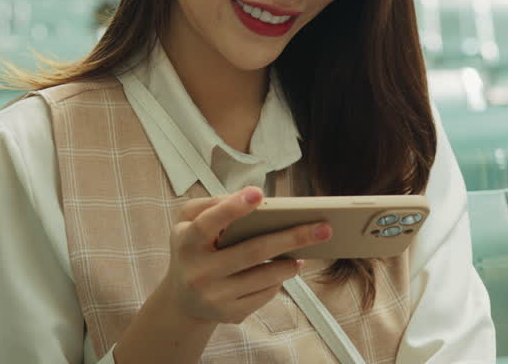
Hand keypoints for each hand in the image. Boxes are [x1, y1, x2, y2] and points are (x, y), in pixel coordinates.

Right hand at [162, 186, 332, 324]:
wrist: (183, 300)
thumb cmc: (194, 248)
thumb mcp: (188, 222)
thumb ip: (212, 205)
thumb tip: (254, 200)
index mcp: (187, 242)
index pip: (209, 223)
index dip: (233, 208)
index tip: (259, 193)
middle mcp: (199, 272)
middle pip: (253, 251)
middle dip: (293, 237)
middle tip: (325, 227)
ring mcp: (214, 296)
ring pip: (265, 276)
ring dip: (291, 262)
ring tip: (308, 248)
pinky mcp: (230, 314)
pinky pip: (265, 293)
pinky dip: (280, 279)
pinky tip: (287, 267)